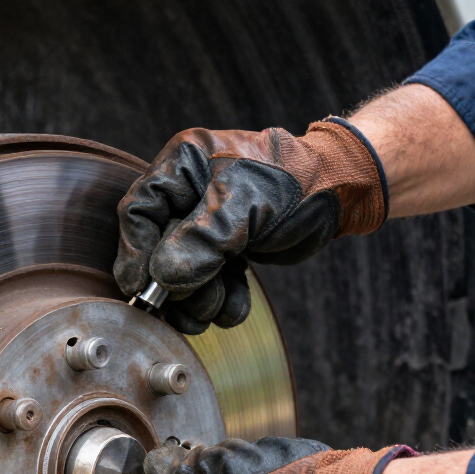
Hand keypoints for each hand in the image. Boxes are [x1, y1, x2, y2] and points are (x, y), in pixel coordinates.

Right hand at [113, 120, 386, 333]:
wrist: (340, 191)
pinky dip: (219, 302)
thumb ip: (202, 241)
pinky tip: (235, 305)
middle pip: (157, 250)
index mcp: (183, 165)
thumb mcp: (246, 206)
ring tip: (218, 308)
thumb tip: (162, 277)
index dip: (134, 252)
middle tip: (193, 306)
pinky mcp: (223, 249)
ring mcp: (203, 225)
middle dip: (176, 285)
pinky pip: (208, 284)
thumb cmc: (297, 182)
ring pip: (180, 274)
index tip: (138, 288)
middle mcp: (187, 194)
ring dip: (198, 301)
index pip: (139, 210)